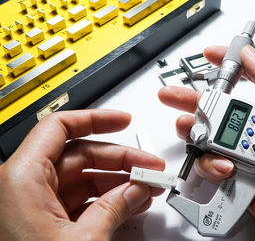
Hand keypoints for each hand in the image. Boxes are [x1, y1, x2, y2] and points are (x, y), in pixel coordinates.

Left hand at [0, 109, 164, 240]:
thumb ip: (114, 208)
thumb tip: (136, 189)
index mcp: (21, 178)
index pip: (60, 127)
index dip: (95, 119)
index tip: (121, 120)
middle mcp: (23, 186)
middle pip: (78, 155)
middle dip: (118, 159)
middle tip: (147, 167)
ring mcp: (33, 205)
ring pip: (81, 178)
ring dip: (116, 181)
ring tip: (145, 188)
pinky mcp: (43, 222)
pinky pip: (78, 200)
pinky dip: (105, 200)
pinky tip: (128, 204)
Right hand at [158, 45, 254, 239]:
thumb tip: (250, 52)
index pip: (242, 82)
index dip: (224, 69)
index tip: (210, 57)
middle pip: (215, 112)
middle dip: (191, 102)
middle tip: (171, 96)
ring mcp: (246, 155)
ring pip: (208, 140)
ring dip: (198, 134)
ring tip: (196, 131)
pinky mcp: (237, 179)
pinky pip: (212, 168)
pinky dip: (214, 165)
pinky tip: (228, 166)